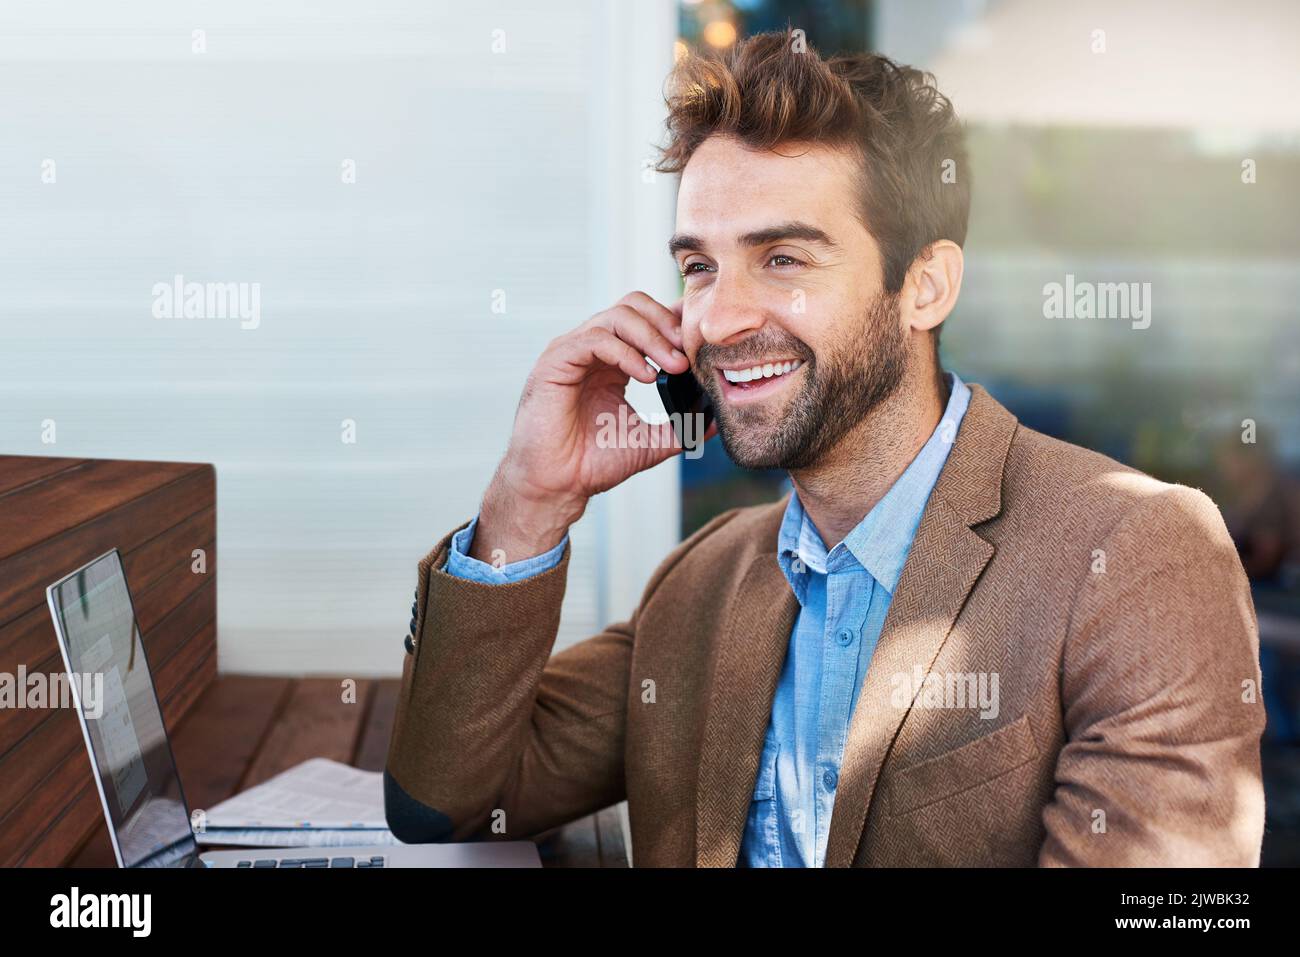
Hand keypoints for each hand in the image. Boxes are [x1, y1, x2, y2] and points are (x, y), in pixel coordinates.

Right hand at [471, 291, 706, 563]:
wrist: (559, 485)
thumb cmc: (593, 463)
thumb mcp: (649, 440)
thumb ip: (680, 426)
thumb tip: (715, 419)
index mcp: (613, 359)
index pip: (646, 318)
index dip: (675, 322)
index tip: (700, 343)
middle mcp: (592, 348)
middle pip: (634, 305)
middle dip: (667, 324)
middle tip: (689, 354)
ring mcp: (572, 351)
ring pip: (617, 316)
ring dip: (653, 338)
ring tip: (674, 367)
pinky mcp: (556, 361)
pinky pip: (595, 339)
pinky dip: (626, 353)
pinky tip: (647, 376)